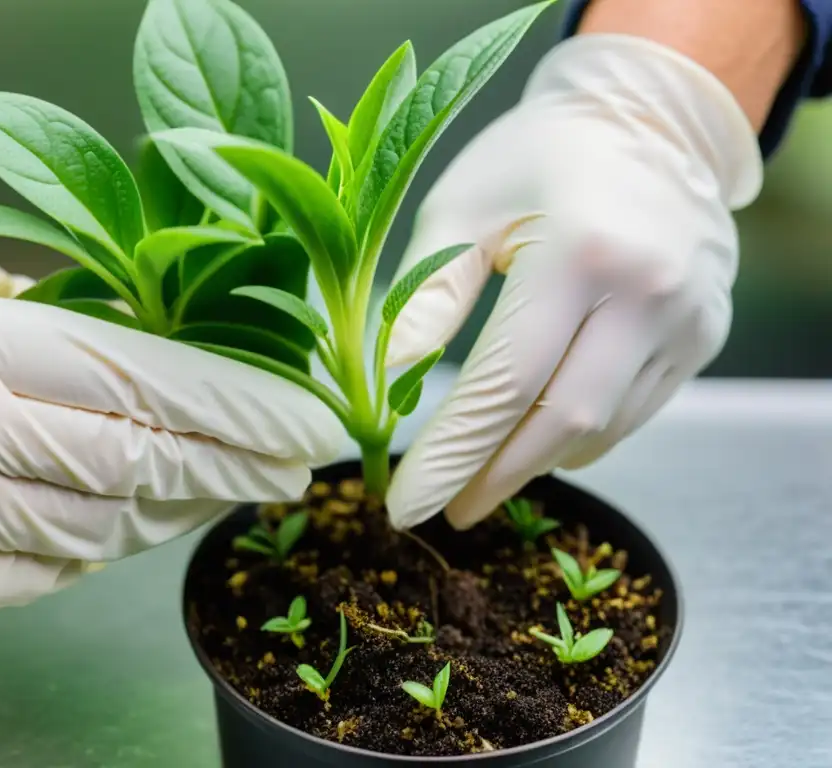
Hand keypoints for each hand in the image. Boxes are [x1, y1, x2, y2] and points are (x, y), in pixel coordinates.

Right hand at [0, 260, 340, 643]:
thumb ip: (42, 314)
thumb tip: (155, 330)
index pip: (146, 373)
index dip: (241, 404)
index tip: (306, 421)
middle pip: (146, 456)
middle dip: (236, 467)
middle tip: (295, 468)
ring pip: (116, 521)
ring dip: (181, 505)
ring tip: (224, 486)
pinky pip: (63, 566)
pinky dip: (109, 541)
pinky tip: (133, 519)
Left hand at [385, 35, 762, 530]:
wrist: (646, 120)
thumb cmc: (533, 158)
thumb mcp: (460, 209)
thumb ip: (425, 298)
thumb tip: (389, 384)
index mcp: (579, 252)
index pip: (505, 383)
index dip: (452, 454)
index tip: (407, 504)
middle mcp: (646, 293)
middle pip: (561, 424)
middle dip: (494, 477)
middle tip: (447, 508)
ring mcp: (687, 319)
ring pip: (603, 429)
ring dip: (535, 460)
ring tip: (485, 467)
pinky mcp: (703, 336)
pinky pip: (634, 412)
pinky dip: (578, 436)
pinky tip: (538, 435)